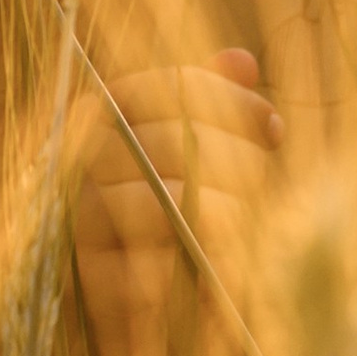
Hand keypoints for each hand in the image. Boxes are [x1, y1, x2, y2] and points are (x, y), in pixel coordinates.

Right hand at [72, 47, 281, 341]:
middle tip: (260, 186)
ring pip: (173, 200)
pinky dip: (197, 264)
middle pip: (177, 140)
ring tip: (244, 228)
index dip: (231, 103)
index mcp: (103, 111)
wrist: (92, 292)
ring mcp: (81, 215)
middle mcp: (83, 156)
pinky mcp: (90, 278)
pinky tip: (221, 264)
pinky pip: (158, 264)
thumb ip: (205, 101)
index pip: (171, 86)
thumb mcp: (175, 145)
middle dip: (236, 162)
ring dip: (224, 215)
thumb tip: (243, 63)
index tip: (275, 129)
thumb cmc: (146, 203)